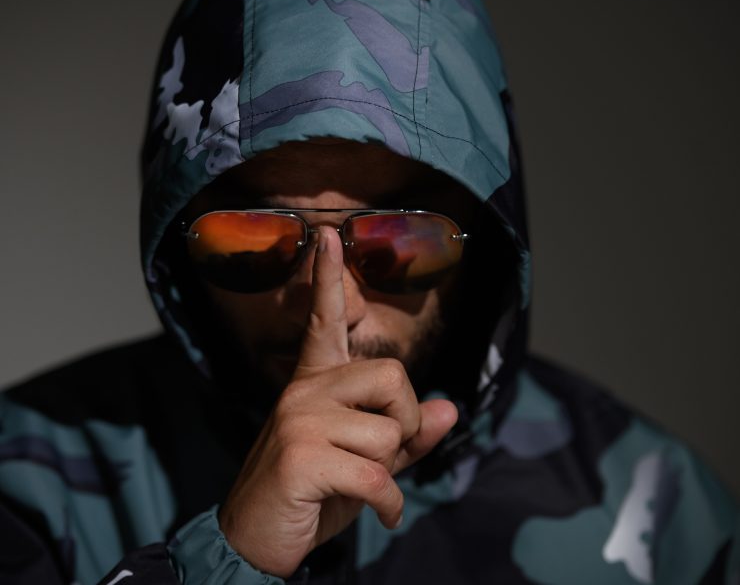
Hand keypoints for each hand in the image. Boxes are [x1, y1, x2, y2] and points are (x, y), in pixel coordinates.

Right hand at [218, 227, 457, 577]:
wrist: (257, 541)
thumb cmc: (315, 494)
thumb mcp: (368, 461)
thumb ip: (408, 434)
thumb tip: (451, 409)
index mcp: (314, 383)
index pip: (323, 321)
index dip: (328, 278)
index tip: (327, 235)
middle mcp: (303, 391)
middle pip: (393, 375)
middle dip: (405, 422)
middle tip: (385, 454)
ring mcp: (298, 420)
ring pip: (388, 431)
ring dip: (392, 471)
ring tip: (363, 488)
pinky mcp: (300, 458)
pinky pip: (376, 476)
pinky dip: (390, 505)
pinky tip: (381, 516)